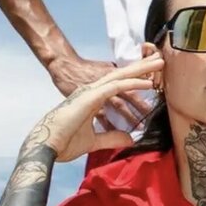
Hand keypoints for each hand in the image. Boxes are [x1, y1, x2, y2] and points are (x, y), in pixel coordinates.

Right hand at [35, 55, 162, 161]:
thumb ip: (111, 137)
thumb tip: (129, 139)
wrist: (46, 144)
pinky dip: (132, 83)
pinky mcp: (90, 97)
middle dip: (141, 68)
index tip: (151, 78)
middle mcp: (92, 92)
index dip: (134, 80)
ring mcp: (91, 92)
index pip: (117, 87)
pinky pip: (116, 87)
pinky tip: (147, 82)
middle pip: (121, 76)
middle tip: (159, 61)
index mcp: (91, 100)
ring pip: (121, 76)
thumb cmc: (63, 142)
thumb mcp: (93, 140)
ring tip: (159, 63)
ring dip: (141, 70)